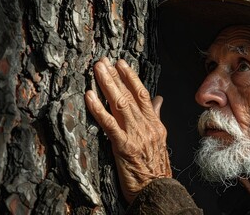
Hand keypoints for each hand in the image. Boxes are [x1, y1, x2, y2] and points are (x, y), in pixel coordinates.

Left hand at [85, 57, 171, 202]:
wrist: (158, 188)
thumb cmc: (156, 166)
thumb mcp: (159, 138)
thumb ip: (156, 116)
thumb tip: (158, 99)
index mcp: (155, 123)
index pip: (143, 95)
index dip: (132, 77)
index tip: (122, 64)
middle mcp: (147, 125)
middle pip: (130, 95)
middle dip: (116, 76)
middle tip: (104, 61)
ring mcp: (136, 135)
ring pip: (120, 104)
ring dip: (107, 85)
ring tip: (98, 69)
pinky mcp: (124, 146)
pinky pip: (109, 124)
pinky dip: (98, 109)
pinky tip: (89, 96)